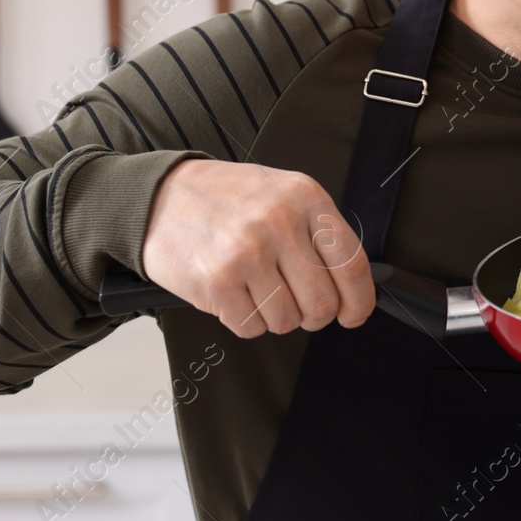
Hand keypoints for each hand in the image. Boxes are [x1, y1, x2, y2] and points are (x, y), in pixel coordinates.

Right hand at [141, 161, 374, 337]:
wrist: (160, 196)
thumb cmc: (226, 198)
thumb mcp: (283, 194)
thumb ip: (317, 232)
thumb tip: (350, 286)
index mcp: (306, 197)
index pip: (352, 263)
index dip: (359, 300)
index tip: (354, 314)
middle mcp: (279, 222)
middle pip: (322, 302)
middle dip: (314, 316)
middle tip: (298, 305)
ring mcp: (247, 253)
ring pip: (287, 320)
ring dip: (276, 317)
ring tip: (257, 290)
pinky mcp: (216, 282)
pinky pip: (251, 327)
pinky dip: (246, 320)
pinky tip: (235, 294)